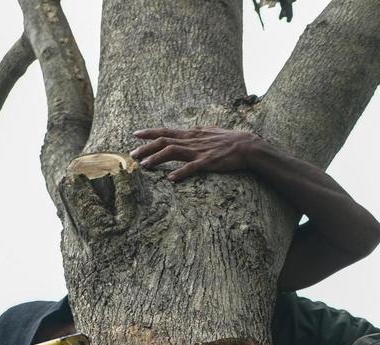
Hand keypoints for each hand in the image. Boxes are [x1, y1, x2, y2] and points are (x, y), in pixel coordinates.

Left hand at [131, 127, 263, 181]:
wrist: (246, 145)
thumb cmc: (229, 140)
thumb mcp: (210, 132)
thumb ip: (197, 133)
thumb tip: (189, 130)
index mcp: (191, 134)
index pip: (166, 131)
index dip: (149, 133)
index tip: (135, 135)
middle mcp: (191, 140)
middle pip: (163, 141)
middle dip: (146, 147)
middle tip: (132, 154)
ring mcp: (199, 151)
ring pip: (172, 152)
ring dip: (157, 158)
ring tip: (145, 166)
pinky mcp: (207, 162)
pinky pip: (191, 168)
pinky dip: (180, 173)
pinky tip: (170, 179)